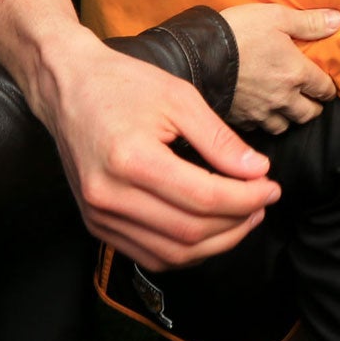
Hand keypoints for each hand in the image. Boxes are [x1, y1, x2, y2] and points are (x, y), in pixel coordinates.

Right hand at [39, 31, 278, 269]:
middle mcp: (109, 196)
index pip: (203, 197)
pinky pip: (150, 255)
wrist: (68, 88)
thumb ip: (220, 139)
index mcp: (130, 160)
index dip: (246, 198)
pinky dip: (187, 251)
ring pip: (172, 253)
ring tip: (244, 217)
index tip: (271, 186)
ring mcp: (99, 216)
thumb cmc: (123, 85)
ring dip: (217, 243)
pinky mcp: (96, 225)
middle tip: (263, 201)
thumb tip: (257, 171)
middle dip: (237, 221)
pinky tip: (211, 230)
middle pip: (190, 231)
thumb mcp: (179, 98)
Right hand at [222, 3, 339, 133]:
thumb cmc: (239, 32)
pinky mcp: (239, 119)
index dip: (328, 88)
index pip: (324, 90)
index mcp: (296, 73)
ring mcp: (260, 111)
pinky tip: (259, 112)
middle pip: (308, 114)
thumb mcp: (276, 16)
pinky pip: (258, 129)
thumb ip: (309, 22)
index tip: (325, 86)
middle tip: (309, 98)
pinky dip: (262, 123)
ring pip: (284, 126)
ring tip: (286, 107)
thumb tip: (338, 21)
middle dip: (313, 107)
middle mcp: (282, 97)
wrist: (198, 55)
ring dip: (289, 118)